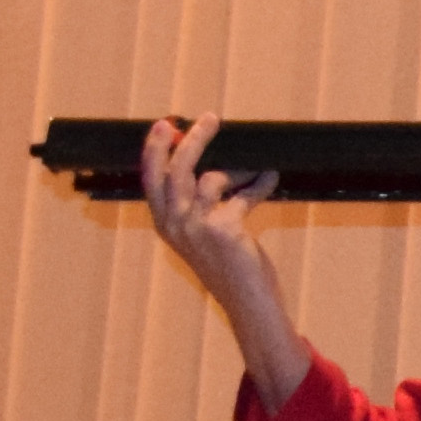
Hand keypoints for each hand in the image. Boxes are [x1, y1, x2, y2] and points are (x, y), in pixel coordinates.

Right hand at [138, 114, 277, 300]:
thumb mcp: (208, 233)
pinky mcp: (223, 229)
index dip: (155, 151)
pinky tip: (269, 178)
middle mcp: (175, 224)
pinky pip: (243, 193)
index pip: (151, 179)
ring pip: (209, 177)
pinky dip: (259, 183)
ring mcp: (197, 227)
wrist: (248, 302)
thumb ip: (210, 204)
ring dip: (237, 169)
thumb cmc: (231, 267)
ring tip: (256, 168)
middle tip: (209, 118)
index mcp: (165, 224)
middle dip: (190, 140)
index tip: (165, 125)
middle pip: (175, 170)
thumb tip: (228, 169)